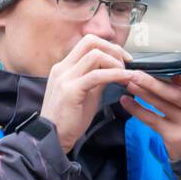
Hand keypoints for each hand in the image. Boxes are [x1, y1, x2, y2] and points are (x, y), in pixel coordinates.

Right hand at [39, 35, 133, 153]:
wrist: (53, 137)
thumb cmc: (69, 120)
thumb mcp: (86, 94)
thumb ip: (97, 80)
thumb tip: (113, 70)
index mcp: (64, 67)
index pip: (88, 43)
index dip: (108, 46)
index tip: (122, 59)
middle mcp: (62, 68)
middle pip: (91, 41)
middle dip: (113, 49)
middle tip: (127, 63)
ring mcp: (65, 78)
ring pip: (95, 55)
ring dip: (115, 62)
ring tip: (125, 75)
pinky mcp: (71, 91)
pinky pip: (96, 75)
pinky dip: (114, 75)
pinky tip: (124, 80)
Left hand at [119, 61, 180, 161]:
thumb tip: (171, 65)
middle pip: (174, 94)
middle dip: (152, 83)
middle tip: (136, 73)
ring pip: (160, 105)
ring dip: (141, 92)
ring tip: (128, 83)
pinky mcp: (173, 137)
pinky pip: (151, 120)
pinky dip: (137, 109)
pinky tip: (126, 101)